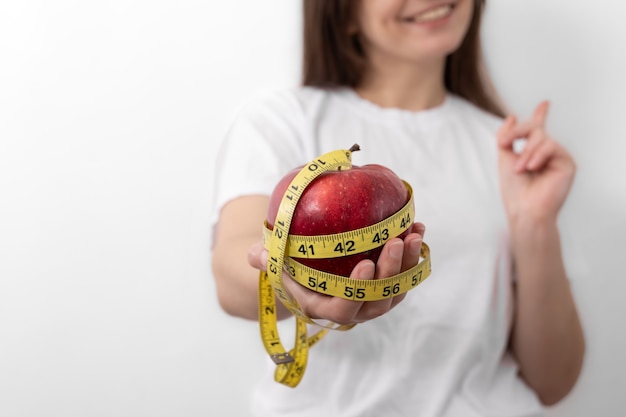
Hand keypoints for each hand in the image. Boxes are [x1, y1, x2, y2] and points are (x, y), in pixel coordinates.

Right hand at [248, 223, 424, 324]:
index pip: (345, 308)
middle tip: (395, 242)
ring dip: (408, 262)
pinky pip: (405, 274)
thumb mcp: (272, 261)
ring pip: (397, 288)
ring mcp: (372, 298)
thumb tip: (257, 253)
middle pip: (378, 300)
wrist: (307, 270)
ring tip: (414, 234)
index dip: (358, 291)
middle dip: (391, 272)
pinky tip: (417, 228)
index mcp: (325, 306)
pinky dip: (414, 254)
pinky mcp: (386, 284)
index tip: (365, 265)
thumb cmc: (287, 265)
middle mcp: (353, 308)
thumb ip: (263, 259)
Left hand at [496, 101, 575, 223]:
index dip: (540, 115)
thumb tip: (511, 116)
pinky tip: (532, 167)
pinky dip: (538, 155)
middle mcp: (546, 153)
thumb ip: (507, 137)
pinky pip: (552, 145)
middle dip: (517, 132)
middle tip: (505, 144)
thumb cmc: (514, 190)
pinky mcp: (567, 163)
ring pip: (541, 136)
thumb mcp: (505, 158)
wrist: (525, 209)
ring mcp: (557, 157)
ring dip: (526, 151)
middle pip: (534, 128)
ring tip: (521, 169)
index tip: (544, 104)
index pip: (537, 129)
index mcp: (532, 152)